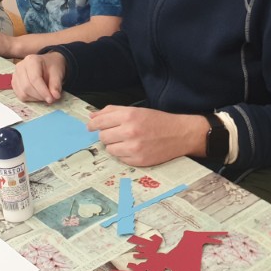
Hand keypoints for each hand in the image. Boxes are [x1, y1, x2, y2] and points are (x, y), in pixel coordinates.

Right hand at [12, 52, 65, 103]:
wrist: (47, 63)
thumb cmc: (52, 66)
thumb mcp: (58, 73)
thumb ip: (56, 84)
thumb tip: (55, 96)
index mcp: (31, 60)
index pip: (34, 79)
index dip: (43, 91)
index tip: (51, 99)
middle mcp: (20, 67)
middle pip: (27, 87)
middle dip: (39, 96)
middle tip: (50, 98)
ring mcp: (15, 75)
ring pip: (22, 93)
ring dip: (35, 98)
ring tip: (44, 96)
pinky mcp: (14, 83)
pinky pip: (20, 95)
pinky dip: (30, 98)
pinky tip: (38, 95)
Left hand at [87, 106, 205, 167]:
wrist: (180, 134)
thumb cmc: (157, 121)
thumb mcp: (136, 110)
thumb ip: (112, 111)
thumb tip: (92, 116)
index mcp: (129, 115)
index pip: (100, 122)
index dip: (93, 124)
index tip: (91, 126)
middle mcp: (130, 131)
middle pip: (103, 136)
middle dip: (108, 135)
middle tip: (118, 133)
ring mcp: (134, 147)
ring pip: (110, 149)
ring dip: (115, 145)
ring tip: (128, 141)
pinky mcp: (138, 160)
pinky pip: (120, 159)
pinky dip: (124, 154)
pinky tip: (134, 148)